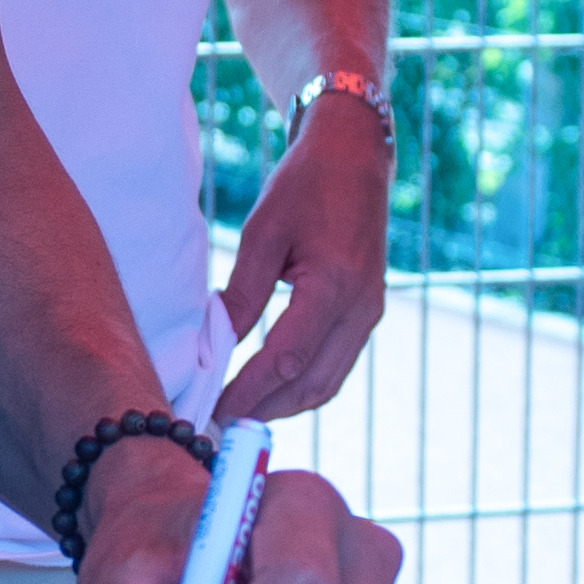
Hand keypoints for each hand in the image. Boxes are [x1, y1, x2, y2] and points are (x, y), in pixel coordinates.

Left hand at [216, 100, 388, 418]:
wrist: (355, 156)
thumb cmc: (306, 184)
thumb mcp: (263, 231)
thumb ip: (243, 292)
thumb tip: (216, 345)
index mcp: (335, 284)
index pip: (286, 359)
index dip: (248, 393)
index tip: (213, 413)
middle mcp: (361, 307)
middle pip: (312, 384)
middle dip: (265, 411)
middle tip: (219, 426)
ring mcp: (370, 312)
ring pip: (328, 382)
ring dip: (285, 404)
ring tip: (240, 414)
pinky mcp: (368, 312)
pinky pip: (336, 365)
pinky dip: (302, 385)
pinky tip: (269, 388)